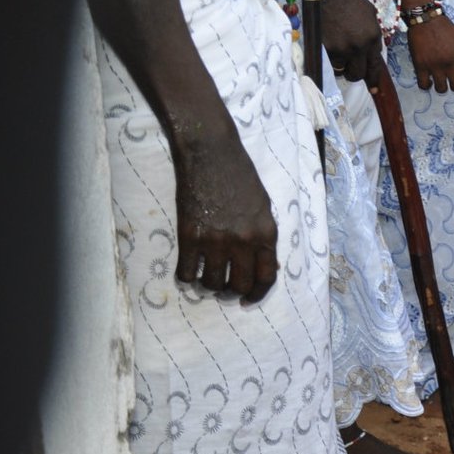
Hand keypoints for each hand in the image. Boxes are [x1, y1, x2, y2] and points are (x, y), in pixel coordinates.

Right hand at [172, 133, 279, 302]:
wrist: (212, 154)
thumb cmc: (241, 177)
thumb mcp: (264, 208)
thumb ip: (264, 237)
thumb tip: (266, 266)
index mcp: (266, 234)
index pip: (266, 278)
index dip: (257, 294)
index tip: (248, 299)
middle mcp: (244, 241)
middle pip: (239, 286)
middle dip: (232, 292)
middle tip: (224, 287)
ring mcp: (216, 240)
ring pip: (212, 284)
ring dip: (209, 286)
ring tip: (206, 278)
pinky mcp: (190, 235)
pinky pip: (187, 273)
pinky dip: (187, 277)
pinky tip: (188, 270)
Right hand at [320, 0, 385, 83]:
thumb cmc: (349, 0)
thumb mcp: (370, 14)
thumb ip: (373, 33)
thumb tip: (372, 49)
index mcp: (373, 37)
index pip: (375, 65)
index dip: (374, 78)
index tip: (374, 89)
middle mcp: (359, 46)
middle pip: (359, 74)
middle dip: (356, 75)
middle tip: (351, 70)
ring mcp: (342, 48)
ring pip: (342, 70)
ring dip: (342, 67)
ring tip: (339, 55)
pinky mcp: (326, 48)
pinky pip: (330, 63)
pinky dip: (331, 60)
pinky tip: (330, 49)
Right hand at [407, 14, 453, 95]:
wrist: (427, 19)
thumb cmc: (446, 29)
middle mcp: (451, 64)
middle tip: (450, 80)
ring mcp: (435, 66)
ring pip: (441, 89)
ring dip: (441, 86)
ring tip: (438, 80)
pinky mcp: (420, 66)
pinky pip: (424, 85)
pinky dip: (426, 85)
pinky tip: (427, 80)